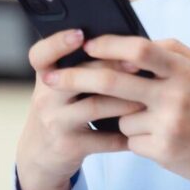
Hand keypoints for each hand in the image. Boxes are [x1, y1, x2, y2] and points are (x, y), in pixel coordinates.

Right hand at [15, 29, 145, 189]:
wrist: (41, 155)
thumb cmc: (63, 109)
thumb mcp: (61, 87)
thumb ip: (83, 67)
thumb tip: (126, 44)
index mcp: (46, 76)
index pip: (41, 55)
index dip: (58, 43)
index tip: (80, 34)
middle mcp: (46, 98)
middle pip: (77, 76)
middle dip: (111, 68)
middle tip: (138, 64)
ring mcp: (56, 123)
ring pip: (95, 106)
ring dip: (125, 100)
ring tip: (148, 96)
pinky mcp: (69, 147)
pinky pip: (104, 138)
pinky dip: (126, 133)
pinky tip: (144, 127)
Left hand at [42, 34, 189, 189]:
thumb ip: (175, 52)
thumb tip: (139, 41)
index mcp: (185, 70)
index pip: (139, 49)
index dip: (108, 45)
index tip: (85, 45)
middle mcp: (176, 95)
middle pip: (113, 81)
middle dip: (76, 78)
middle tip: (51, 78)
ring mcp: (168, 124)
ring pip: (119, 114)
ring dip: (121, 116)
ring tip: (149, 118)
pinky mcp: (162, 150)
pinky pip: (129, 138)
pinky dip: (135, 137)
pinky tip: (158, 138)